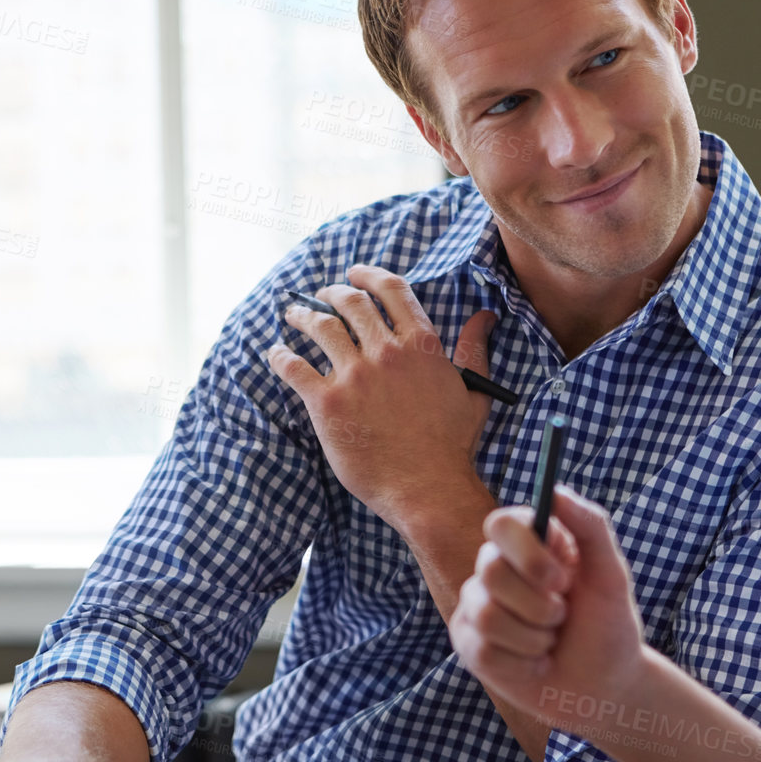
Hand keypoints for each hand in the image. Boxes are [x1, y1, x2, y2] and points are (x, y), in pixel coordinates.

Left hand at [267, 264, 497, 529]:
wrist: (427, 488)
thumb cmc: (452, 445)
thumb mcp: (473, 391)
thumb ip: (475, 349)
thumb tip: (485, 317)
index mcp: (422, 345)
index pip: (391, 290)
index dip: (369, 275)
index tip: (354, 273)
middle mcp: (386, 352)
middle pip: (350, 303)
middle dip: (331, 293)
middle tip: (321, 295)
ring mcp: (355, 376)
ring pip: (320, 327)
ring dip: (303, 315)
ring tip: (294, 315)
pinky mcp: (327, 403)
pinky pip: (294, 367)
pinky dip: (280, 355)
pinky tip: (275, 353)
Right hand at [449, 490, 648, 730]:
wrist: (604, 688)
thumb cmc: (609, 627)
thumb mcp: (611, 576)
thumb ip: (591, 527)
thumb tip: (557, 490)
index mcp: (528, 544)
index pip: (500, 524)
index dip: (527, 553)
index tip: (561, 579)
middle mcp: (495, 568)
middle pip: (490, 571)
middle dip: (539, 605)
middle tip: (561, 616)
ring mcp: (477, 606)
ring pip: (487, 616)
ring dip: (534, 638)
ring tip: (549, 642)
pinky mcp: (469, 644)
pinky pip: (484, 650)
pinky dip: (523, 664)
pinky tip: (536, 664)